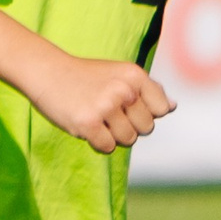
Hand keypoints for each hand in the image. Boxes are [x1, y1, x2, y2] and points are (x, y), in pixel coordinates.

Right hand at [27, 52, 175, 152]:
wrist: (48, 72)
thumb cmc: (87, 77)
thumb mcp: (121, 74)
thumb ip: (148, 90)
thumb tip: (173, 107)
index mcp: (135, 75)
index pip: (162, 109)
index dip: (146, 112)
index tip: (128, 105)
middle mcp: (124, 90)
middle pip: (146, 128)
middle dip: (130, 125)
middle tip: (108, 112)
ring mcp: (106, 106)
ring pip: (128, 140)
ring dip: (113, 135)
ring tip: (97, 117)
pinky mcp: (88, 122)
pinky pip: (108, 147)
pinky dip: (98, 143)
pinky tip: (87, 126)